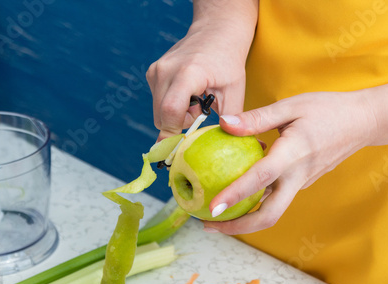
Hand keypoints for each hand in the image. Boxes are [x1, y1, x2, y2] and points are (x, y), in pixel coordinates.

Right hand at [146, 23, 252, 140]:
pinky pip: (158, 102)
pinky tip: (188, 95)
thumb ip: (227, 121)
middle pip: (161, 117)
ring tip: (196, 102)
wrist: (217, 31)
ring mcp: (156, 70)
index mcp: (188, 74)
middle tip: (200, 116)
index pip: (170, 112)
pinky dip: (172, 106)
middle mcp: (166, 70)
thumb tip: (219, 148)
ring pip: (158, 112)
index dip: (173, 135)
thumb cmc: (229, 62)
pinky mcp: (153, 72)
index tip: (181, 149)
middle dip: (179, 126)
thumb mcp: (234, 93)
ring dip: (176, 116)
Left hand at [203, 91, 377, 233]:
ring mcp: (302, 183)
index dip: (235, 195)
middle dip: (238, 227)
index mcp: (293, 154)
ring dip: (245, 220)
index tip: (212, 209)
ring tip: (217, 216)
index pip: (260, 179)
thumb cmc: (327, 109)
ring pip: (272, 211)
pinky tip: (239, 192)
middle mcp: (297, 176)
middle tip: (209, 226)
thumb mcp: (290, 106)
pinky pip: (277, 198)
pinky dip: (256, 203)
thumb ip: (256, 118)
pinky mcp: (302, 183)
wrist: (363, 122)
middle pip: (269, 215)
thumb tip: (223, 124)